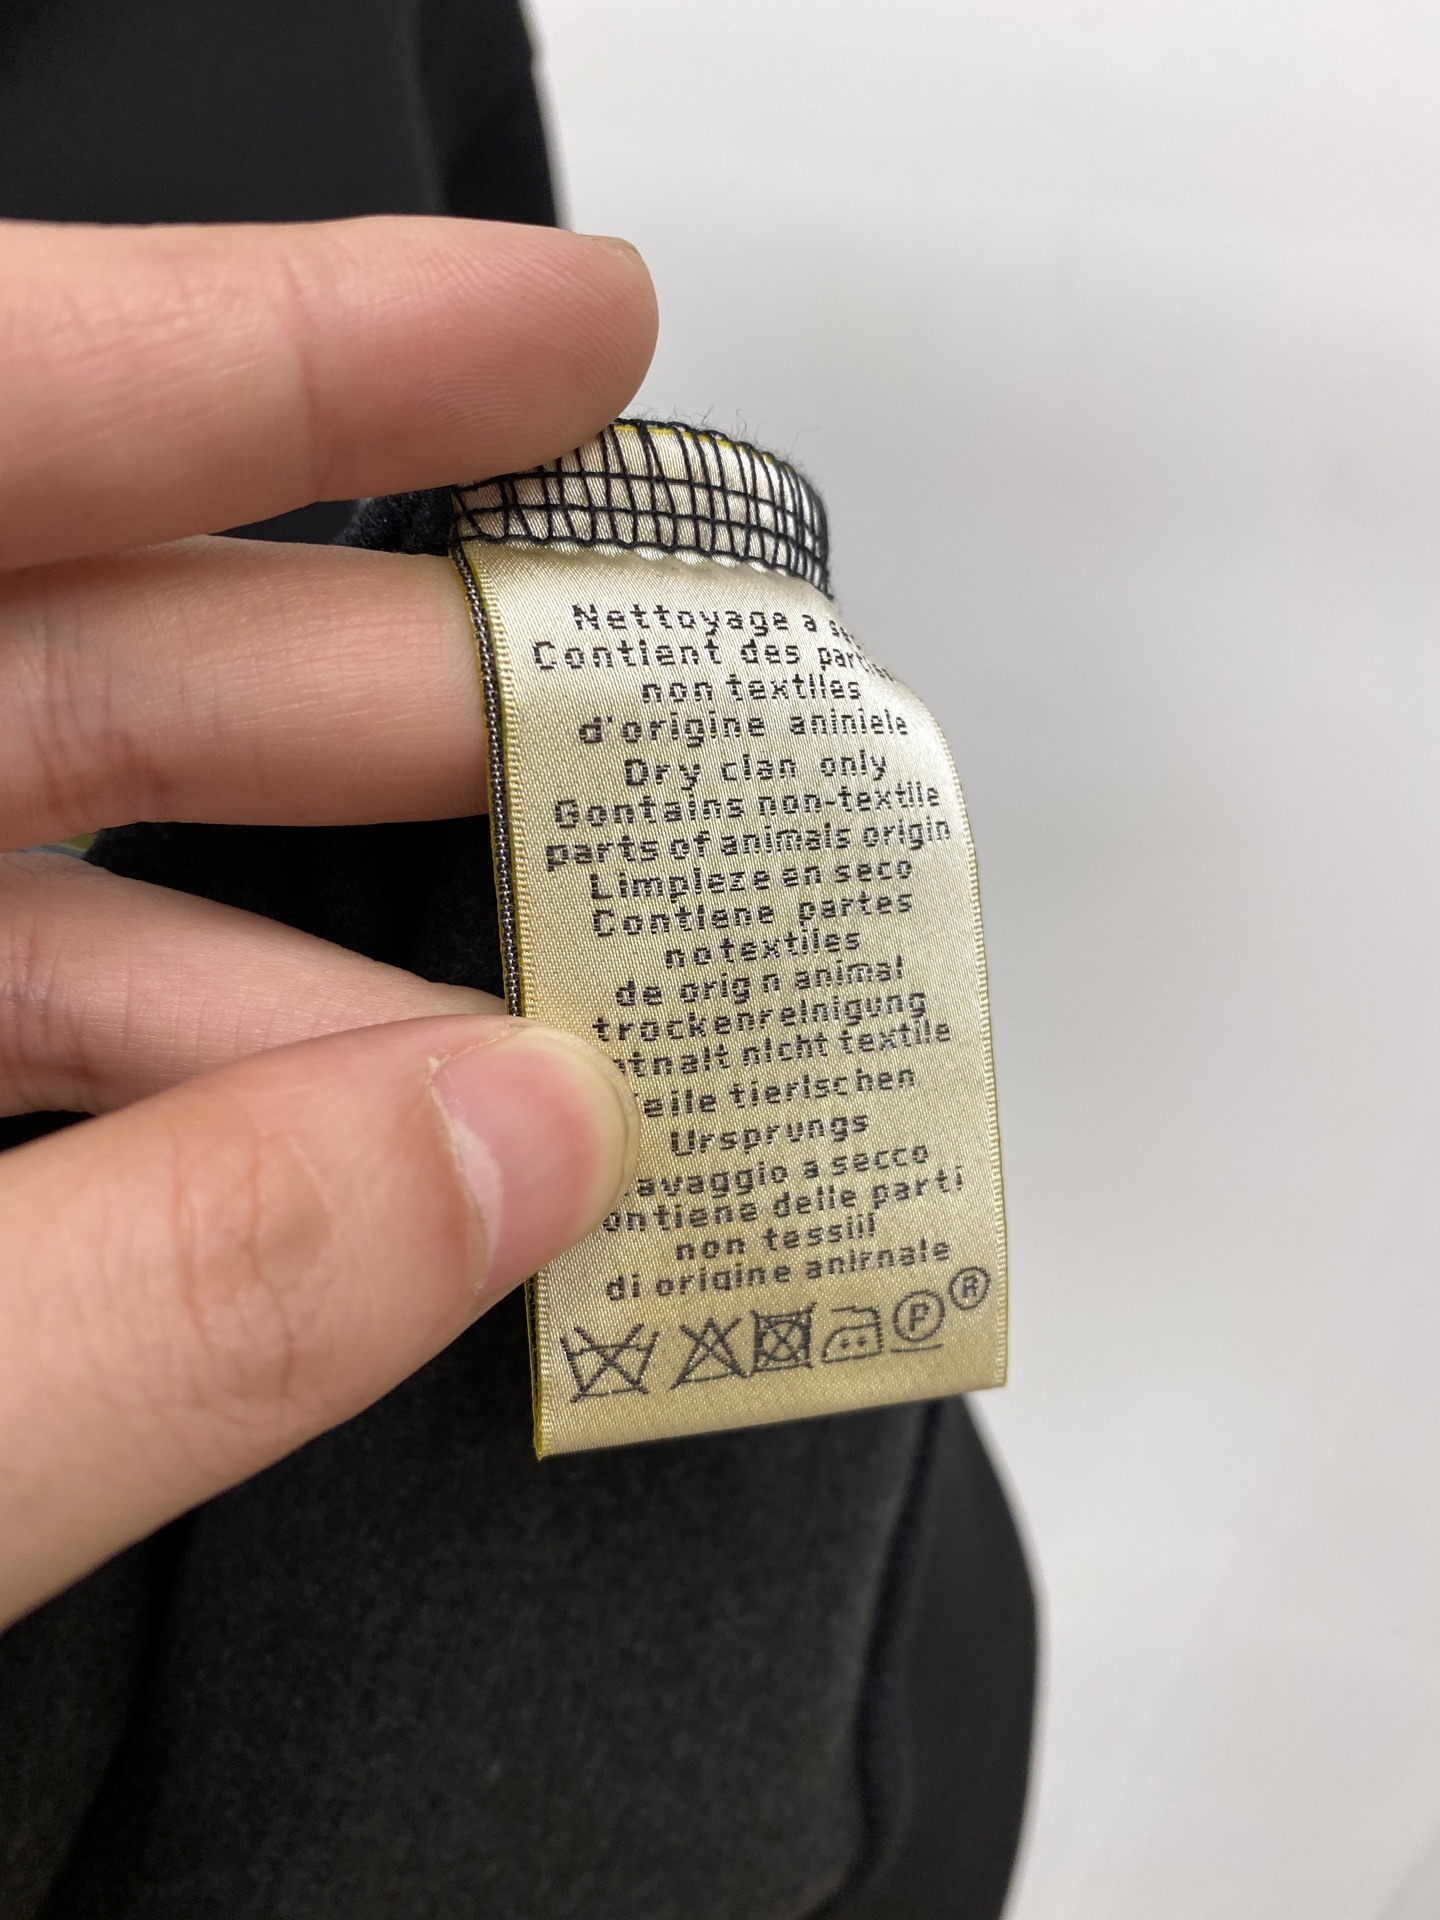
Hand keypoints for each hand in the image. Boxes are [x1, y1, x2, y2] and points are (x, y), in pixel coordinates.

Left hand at [0, 215, 656, 1625]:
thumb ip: (156, 1305)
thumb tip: (512, 1158)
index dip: (304, 347)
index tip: (565, 330)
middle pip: (58, 642)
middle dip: (396, 698)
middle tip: (639, 736)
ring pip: (53, 869)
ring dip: (331, 952)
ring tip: (561, 1018)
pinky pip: (8, 1046)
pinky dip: (200, 1096)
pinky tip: (363, 1161)